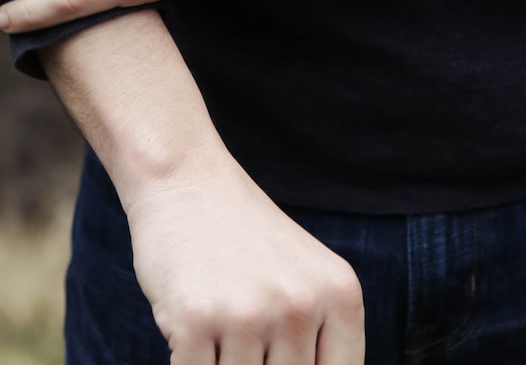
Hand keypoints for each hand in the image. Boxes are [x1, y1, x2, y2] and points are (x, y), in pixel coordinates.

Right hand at [124, 144, 365, 364]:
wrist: (185, 179)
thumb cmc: (242, 236)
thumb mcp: (304, 275)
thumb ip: (317, 337)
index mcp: (339, 294)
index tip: (277, 357)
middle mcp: (300, 305)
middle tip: (241, 327)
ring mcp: (248, 313)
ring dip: (221, 363)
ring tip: (216, 324)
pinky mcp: (194, 320)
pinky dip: (188, 363)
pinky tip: (188, 329)